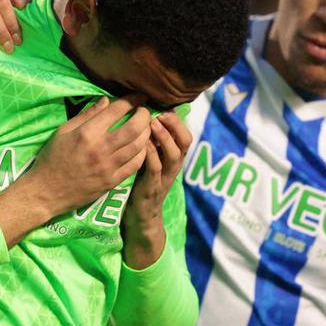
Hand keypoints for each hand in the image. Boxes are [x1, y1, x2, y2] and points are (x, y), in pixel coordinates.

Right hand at [0, 97, 150, 246]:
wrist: (46, 192)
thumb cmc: (52, 159)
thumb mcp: (63, 131)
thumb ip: (86, 115)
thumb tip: (106, 100)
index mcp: (87, 133)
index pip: (116, 111)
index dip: (132, 100)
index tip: (138, 96)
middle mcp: (100, 149)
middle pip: (134, 128)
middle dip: (145, 115)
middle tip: (145, 111)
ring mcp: (108, 167)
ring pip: (139, 146)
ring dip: (147, 133)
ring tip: (146, 127)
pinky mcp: (112, 182)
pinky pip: (135, 165)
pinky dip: (143, 152)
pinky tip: (142, 147)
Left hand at [120, 112, 192, 268]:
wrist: (140, 217)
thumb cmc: (142, 184)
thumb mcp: (149, 161)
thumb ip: (151, 143)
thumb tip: (146, 116)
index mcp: (173, 159)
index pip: (185, 135)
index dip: (177, 120)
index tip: (164, 108)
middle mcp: (173, 167)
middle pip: (185, 142)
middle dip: (175, 126)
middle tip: (161, 114)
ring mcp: (165, 178)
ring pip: (174, 155)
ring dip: (165, 138)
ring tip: (153, 124)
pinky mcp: (152, 189)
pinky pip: (155, 170)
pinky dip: (151, 156)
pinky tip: (143, 145)